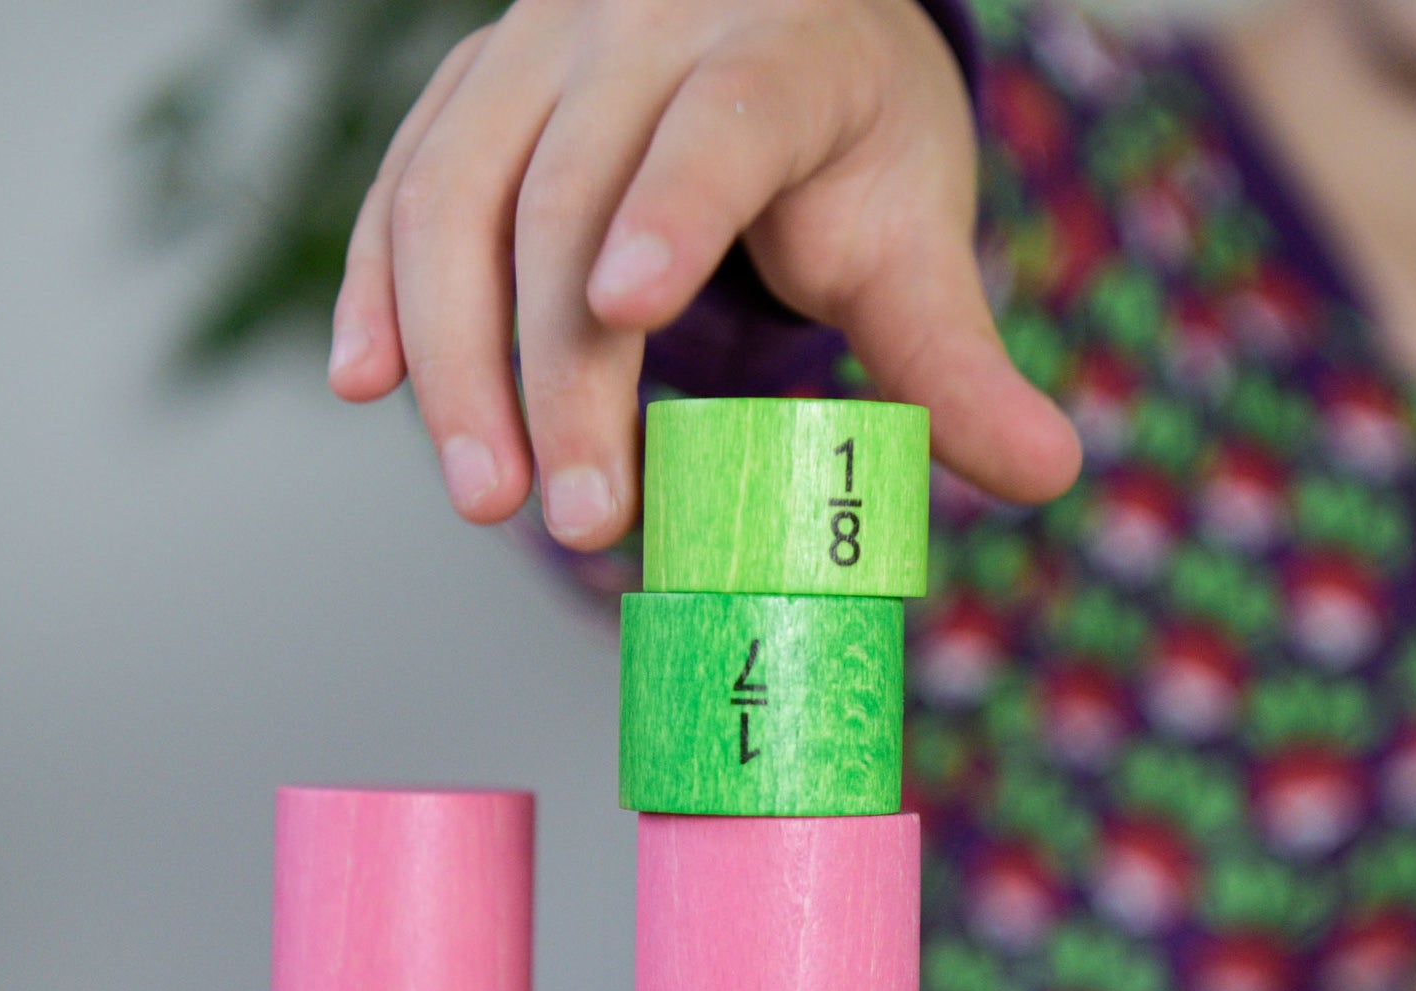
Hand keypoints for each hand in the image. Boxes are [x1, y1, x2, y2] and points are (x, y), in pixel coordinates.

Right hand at [327, 0, 1081, 547]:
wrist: (769, 15)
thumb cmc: (844, 138)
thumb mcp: (911, 226)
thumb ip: (955, 354)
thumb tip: (1050, 474)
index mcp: (775, 50)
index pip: (719, 125)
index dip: (671, 209)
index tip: (629, 309)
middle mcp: (638, 31)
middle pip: (567, 196)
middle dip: (559, 371)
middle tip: (575, 515)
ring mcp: (535, 55)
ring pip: (456, 194)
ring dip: (452, 355)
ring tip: (482, 493)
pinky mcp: (471, 96)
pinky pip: (403, 185)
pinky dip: (376, 288)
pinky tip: (366, 385)